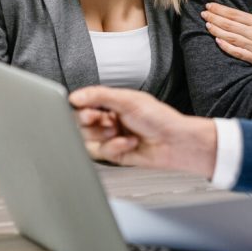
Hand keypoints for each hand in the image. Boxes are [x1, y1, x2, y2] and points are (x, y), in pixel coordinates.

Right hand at [69, 85, 217, 176]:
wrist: (176, 142)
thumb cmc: (160, 118)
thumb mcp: (128, 100)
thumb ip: (100, 96)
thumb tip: (76, 96)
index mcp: (112, 103)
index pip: (85, 105)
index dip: (82, 109)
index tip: (86, 110)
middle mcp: (110, 120)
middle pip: (82, 124)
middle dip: (91, 123)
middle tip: (103, 121)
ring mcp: (112, 138)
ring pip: (89, 141)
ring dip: (103, 136)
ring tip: (118, 131)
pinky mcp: (116, 154)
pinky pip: (102, 153)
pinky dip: (114, 147)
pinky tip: (129, 143)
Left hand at [202, 0, 251, 73]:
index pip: (235, 14)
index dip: (221, 10)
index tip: (209, 5)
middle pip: (231, 25)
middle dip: (215, 18)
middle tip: (203, 13)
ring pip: (231, 38)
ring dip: (217, 31)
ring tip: (207, 24)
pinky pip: (237, 52)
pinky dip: (226, 47)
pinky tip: (216, 40)